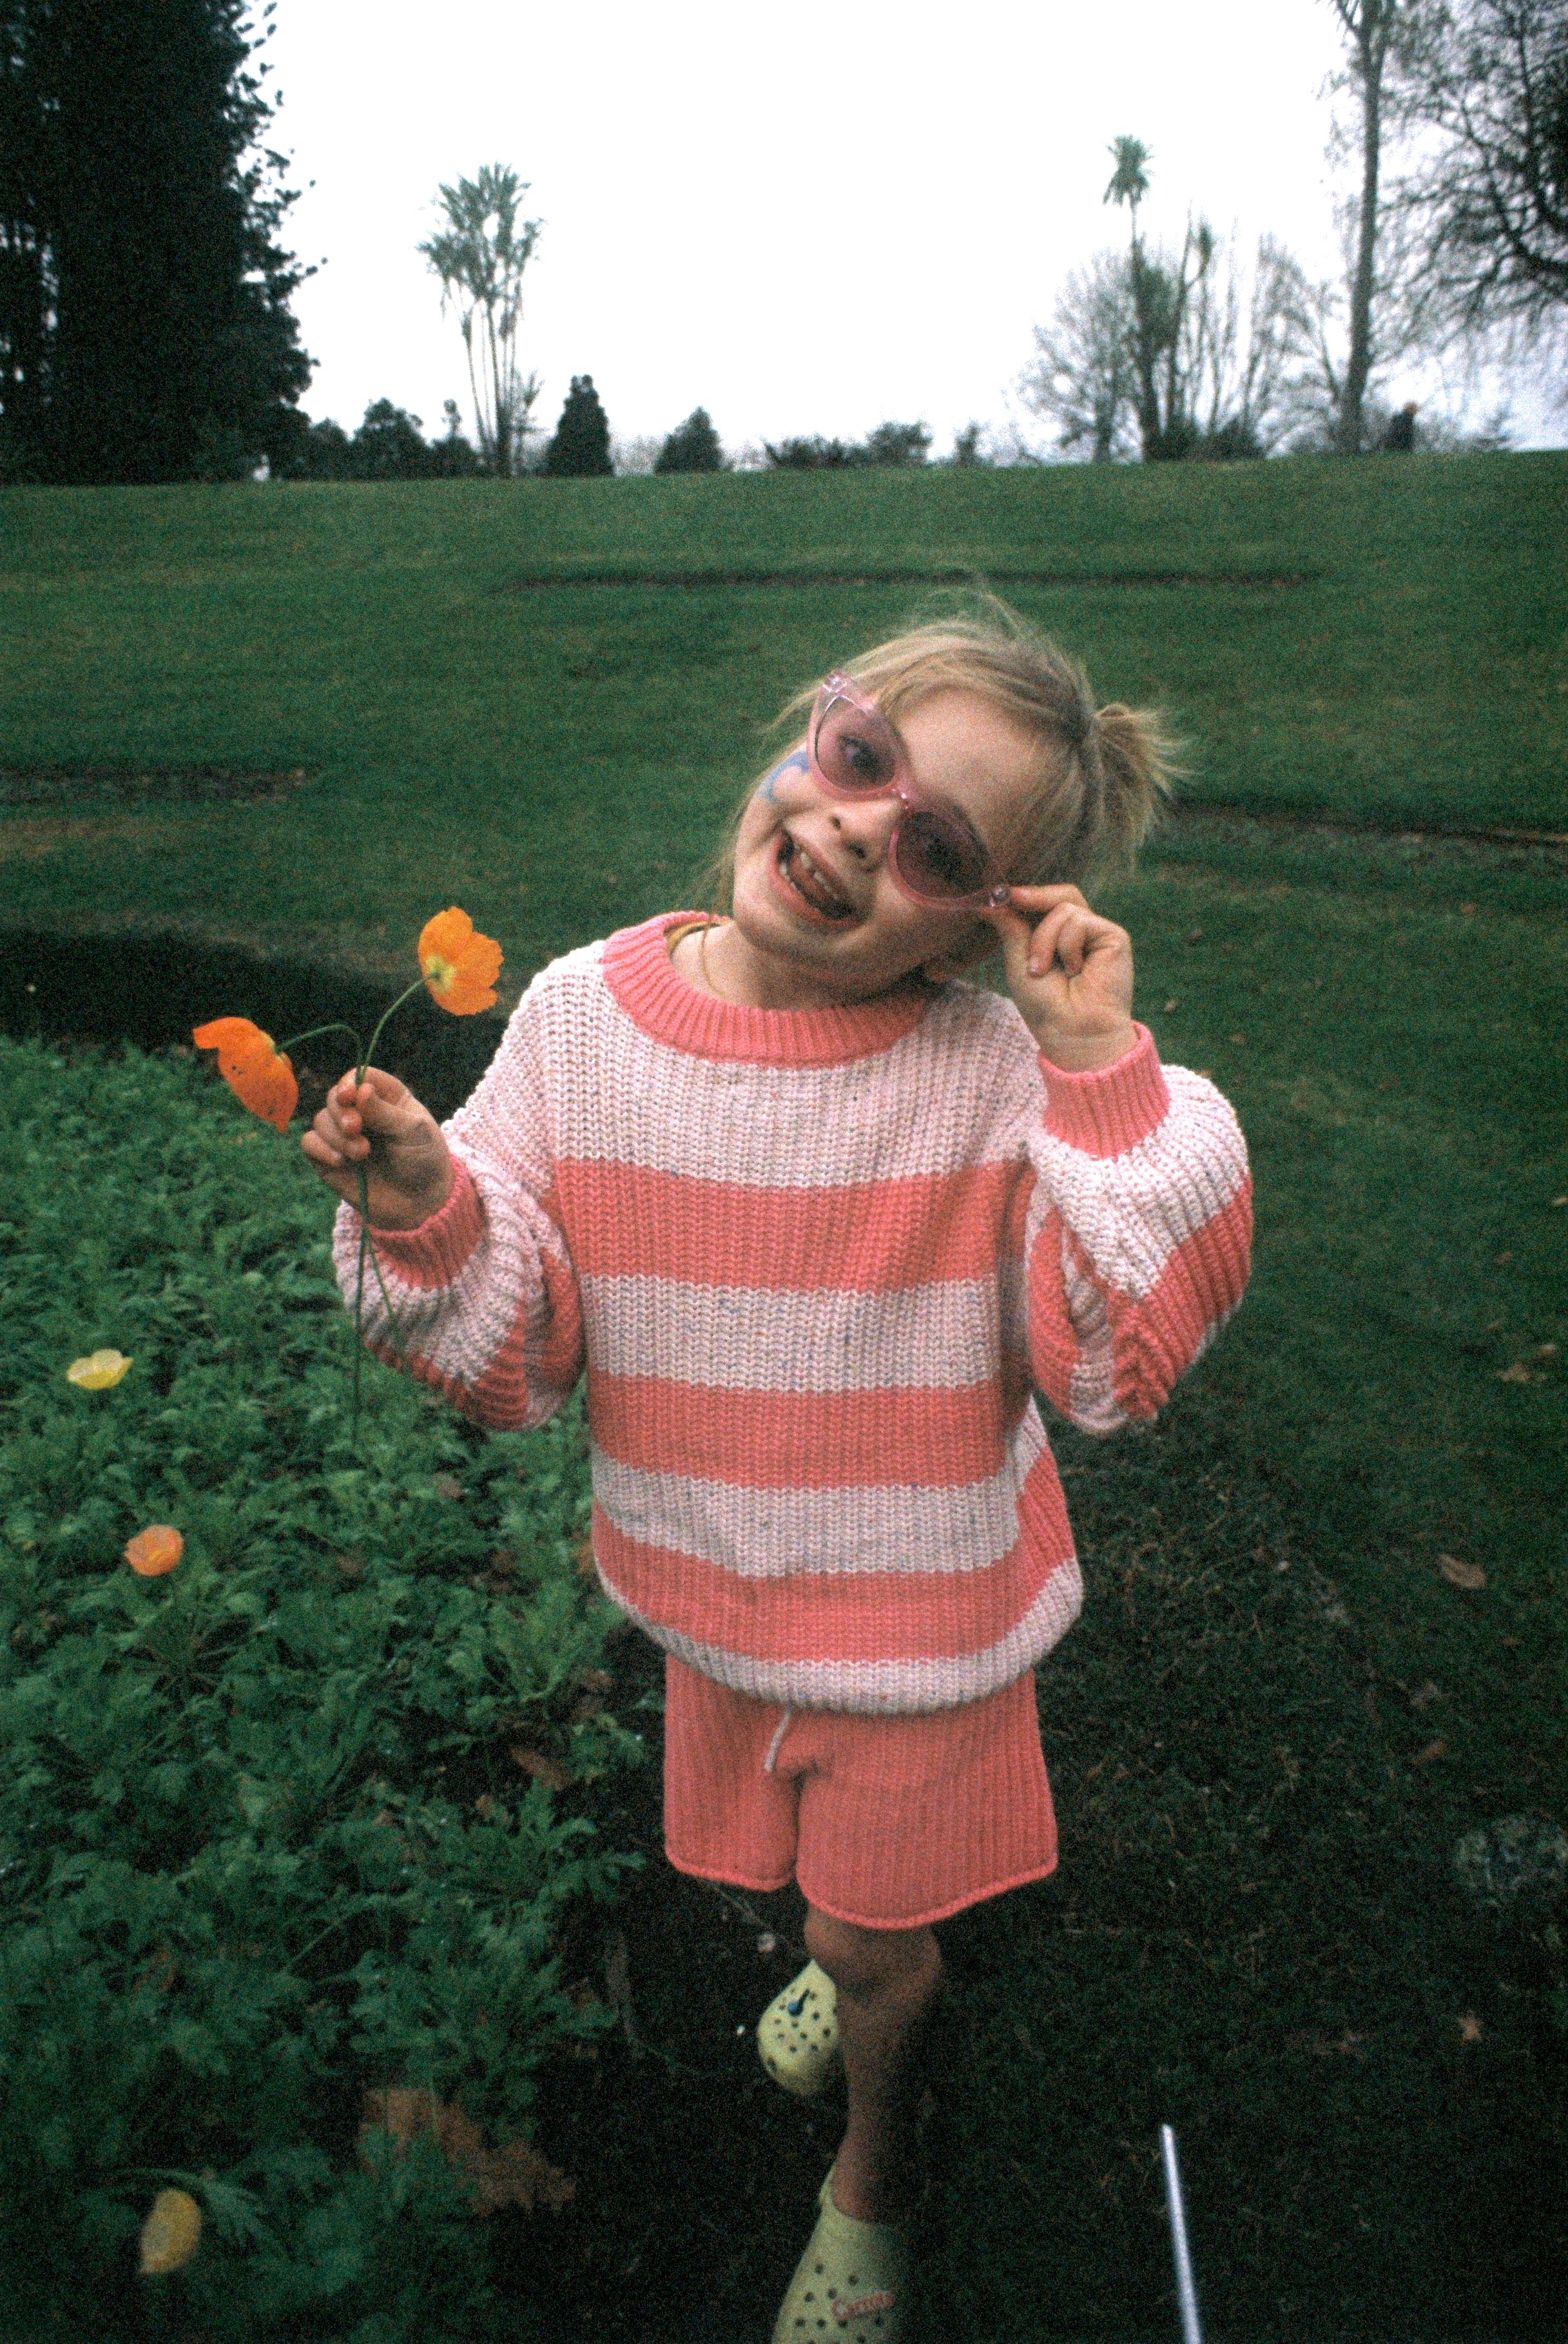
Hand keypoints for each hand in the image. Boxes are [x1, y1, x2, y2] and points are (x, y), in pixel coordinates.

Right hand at [302, 1066, 454, 1229]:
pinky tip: (342, 1162)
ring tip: (362, 1154)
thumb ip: (385, 1112)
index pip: (359, 1076)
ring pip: (320, 1120)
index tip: (350, 1096)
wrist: (419, 1204)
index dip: (349, 1083)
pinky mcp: (329, 1159)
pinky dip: (321, 1149)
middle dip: (341, 1112)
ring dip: (336, 1136)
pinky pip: (309, 1143)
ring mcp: (343, 1136)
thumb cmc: (423, 1161)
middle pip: (334, 1097)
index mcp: (386, 1097)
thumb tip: (360, 1089)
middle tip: (355, 1129)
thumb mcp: (413, 1132)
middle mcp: (362, 1112)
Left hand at [983, 885, 1137, 1069]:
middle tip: (1010, 897)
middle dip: (1033, 896)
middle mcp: (1081, 933)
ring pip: (1064, 908)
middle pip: (1061, 894)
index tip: (998, 894)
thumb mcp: (1019, 960)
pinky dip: (1066, 946)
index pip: (1046, 904)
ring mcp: (1098, 934)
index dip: (1025, 895)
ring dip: (1044, 939)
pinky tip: (1074, 971)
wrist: (1072, 1033)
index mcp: (1059, 938)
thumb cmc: (1045, 1006)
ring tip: (1042, 970)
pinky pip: (1079, 921)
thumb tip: (988, 898)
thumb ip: (1011, 925)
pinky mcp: (1114, 937)